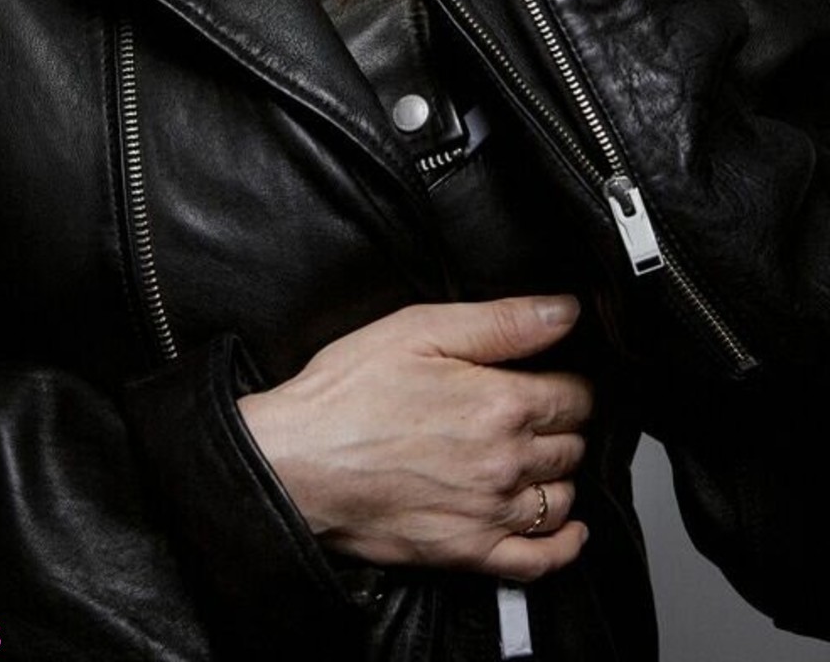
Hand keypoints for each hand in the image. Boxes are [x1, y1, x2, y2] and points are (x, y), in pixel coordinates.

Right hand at [237, 296, 591, 580]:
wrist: (297, 462)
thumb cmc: (346, 394)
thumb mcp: (420, 329)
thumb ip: (502, 321)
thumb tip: (564, 310)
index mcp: (500, 403)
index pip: (575, 395)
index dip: (567, 380)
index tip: (551, 375)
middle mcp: (505, 462)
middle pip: (572, 444)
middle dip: (562, 424)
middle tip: (536, 411)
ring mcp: (489, 513)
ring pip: (563, 496)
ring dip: (559, 474)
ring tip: (535, 456)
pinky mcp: (468, 552)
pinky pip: (541, 561)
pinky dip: (565, 546)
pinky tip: (567, 528)